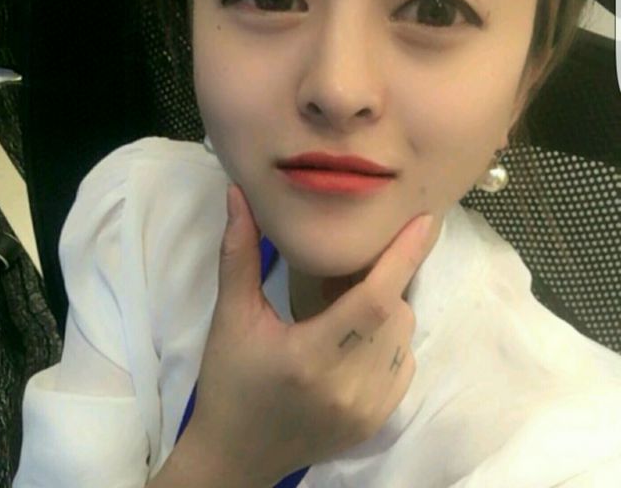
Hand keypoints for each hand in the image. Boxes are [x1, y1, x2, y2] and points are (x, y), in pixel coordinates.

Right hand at [188, 184, 433, 484]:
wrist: (236, 455)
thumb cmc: (229, 382)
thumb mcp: (230, 316)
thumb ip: (239, 253)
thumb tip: (238, 195)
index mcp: (309, 357)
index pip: (374, 300)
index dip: (402, 257)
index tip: (423, 222)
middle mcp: (347, 387)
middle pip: (395, 313)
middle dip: (385, 280)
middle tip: (352, 271)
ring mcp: (367, 410)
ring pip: (404, 337)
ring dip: (388, 310)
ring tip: (348, 308)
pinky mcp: (375, 423)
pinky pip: (404, 365)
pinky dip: (391, 341)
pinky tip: (357, 340)